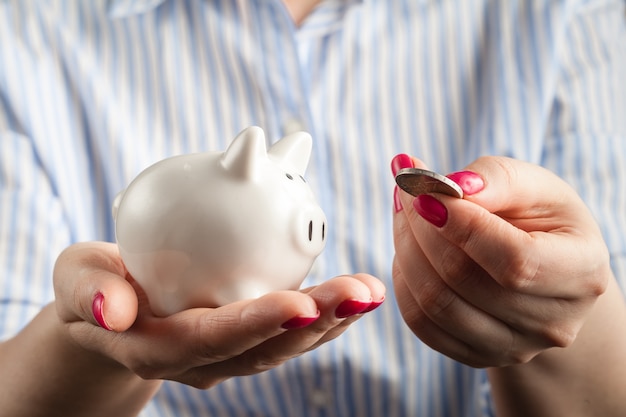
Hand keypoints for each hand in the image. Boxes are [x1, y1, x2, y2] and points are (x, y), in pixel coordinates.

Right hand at [53, 242, 384, 387]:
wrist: (109, 310)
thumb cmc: (91, 289)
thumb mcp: (74, 280)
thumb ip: (88, 292)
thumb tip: (114, 306)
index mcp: (160, 348)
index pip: (211, 341)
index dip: (254, 326)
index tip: (299, 305)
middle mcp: (202, 360)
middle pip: (263, 348)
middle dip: (315, 323)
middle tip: (359, 293)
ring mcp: (228, 353)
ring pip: (286, 345)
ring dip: (333, 320)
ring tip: (369, 290)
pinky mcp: (246, 338)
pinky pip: (290, 333)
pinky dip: (326, 313)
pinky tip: (356, 292)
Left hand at [391, 155, 610, 366]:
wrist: (541, 268)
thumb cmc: (538, 218)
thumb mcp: (535, 185)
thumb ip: (499, 179)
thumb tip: (453, 187)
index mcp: (582, 273)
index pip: (514, 259)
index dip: (462, 225)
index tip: (425, 192)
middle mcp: (553, 322)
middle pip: (462, 279)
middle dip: (421, 227)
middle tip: (406, 191)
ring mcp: (514, 347)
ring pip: (434, 303)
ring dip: (405, 250)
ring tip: (404, 212)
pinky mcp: (476, 356)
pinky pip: (420, 323)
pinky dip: (403, 281)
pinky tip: (407, 249)